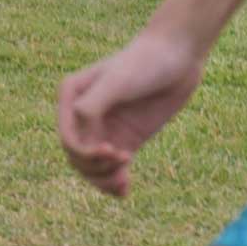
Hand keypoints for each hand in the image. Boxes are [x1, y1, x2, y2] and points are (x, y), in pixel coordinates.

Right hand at [54, 25, 205, 198]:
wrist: (178, 54)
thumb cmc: (145, 61)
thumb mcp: (116, 81)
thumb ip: (91, 106)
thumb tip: (79, 137)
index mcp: (72, 96)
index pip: (68, 137)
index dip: (84, 152)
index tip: (111, 151)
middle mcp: (84, 114)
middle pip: (77, 156)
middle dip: (95, 167)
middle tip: (121, 164)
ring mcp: (106, 128)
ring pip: (93, 167)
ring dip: (103, 179)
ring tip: (123, 183)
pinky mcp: (126, 138)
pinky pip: (113, 167)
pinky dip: (115, 182)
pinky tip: (125, 190)